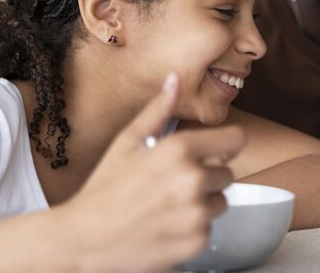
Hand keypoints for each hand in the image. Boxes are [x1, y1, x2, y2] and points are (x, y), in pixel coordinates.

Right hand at [59, 73, 245, 272]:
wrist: (83, 239)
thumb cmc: (104, 188)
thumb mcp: (127, 141)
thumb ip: (159, 109)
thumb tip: (175, 78)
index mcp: (179, 150)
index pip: (236, 140)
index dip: (228, 146)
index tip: (219, 152)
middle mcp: (192, 180)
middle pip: (227, 174)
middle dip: (207, 178)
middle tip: (173, 186)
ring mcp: (196, 214)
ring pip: (220, 202)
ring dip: (202, 204)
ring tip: (168, 206)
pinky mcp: (196, 242)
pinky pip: (210, 228)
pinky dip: (193, 229)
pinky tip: (166, 226)